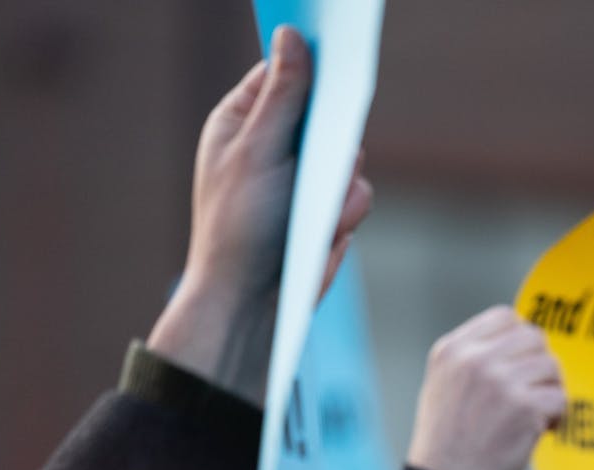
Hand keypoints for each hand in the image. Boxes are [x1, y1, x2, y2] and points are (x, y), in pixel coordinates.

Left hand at [146, 26, 372, 402]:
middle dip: (335, 144)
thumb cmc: (239, 230)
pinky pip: (354, 201)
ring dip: (343, 190)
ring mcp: (299, 185)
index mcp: (241, 124)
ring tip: (321, 219)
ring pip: (350, 163)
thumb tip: (293, 38)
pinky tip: (324, 239)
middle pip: (326, 117)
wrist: (251, 307)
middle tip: (334, 158)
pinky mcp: (322, 217)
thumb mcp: (258, 152)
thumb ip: (283, 96)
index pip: (283, 75)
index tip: (339, 61)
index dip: (312, 69)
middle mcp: (272, 149)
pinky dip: (344, 219)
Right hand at [406, 307, 565, 469]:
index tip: (521, 367)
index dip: (521, 341)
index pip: (505, 317)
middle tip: (532, 394)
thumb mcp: (445, 385)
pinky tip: (542, 430)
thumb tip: (524, 343)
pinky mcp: (524, 407)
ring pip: (551, 366)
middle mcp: (475, 359)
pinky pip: (560, 397)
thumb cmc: (449, 443)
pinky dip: (557, 416)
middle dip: (539, 366)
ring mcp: (500, 381)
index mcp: (452, 349)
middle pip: (533, 337)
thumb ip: (475, 358)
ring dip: (550, 391)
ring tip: (535, 415)